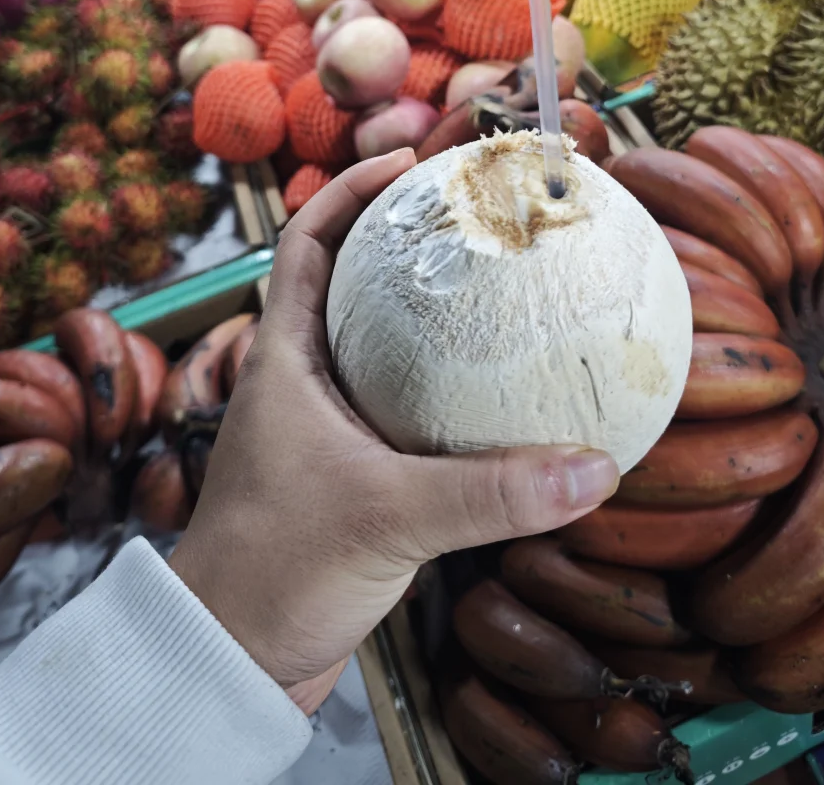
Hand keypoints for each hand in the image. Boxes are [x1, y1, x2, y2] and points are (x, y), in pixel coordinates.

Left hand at [170, 150, 619, 716]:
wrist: (230, 662)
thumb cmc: (273, 571)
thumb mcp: (387, 516)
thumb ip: (490, 493)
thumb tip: (594, 465)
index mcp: (284, 361)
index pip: (307, 242)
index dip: (350, 190)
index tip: (410, 160)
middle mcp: (301, 381)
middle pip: (350, 281)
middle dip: (404, 240)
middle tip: (474, 217)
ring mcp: (324, 429)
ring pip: (379, 345)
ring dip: (427, 315)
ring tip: (497, 291)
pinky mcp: (350, 475)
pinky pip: (402, 408)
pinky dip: (443, 390)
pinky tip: (497, 399)